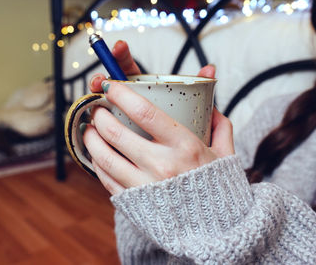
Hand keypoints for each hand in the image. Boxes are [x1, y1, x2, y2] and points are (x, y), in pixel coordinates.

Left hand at [84, 41, 234, 194]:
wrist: (214, 231)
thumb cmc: (217, 188)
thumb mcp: (226, 153)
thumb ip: (219, 124)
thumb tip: (210, 103)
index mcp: (185, 147)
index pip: (145, 112)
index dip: (122, 94)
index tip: (111, 85)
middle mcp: (163, 166)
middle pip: (117, 132)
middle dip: (100, 114)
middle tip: (97, 107)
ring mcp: (145, 186)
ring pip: (105, 156)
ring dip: (91, 137)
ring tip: (89, 128)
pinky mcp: (133, 203)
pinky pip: (106, 178)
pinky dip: (97, 161)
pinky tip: (97, 152)